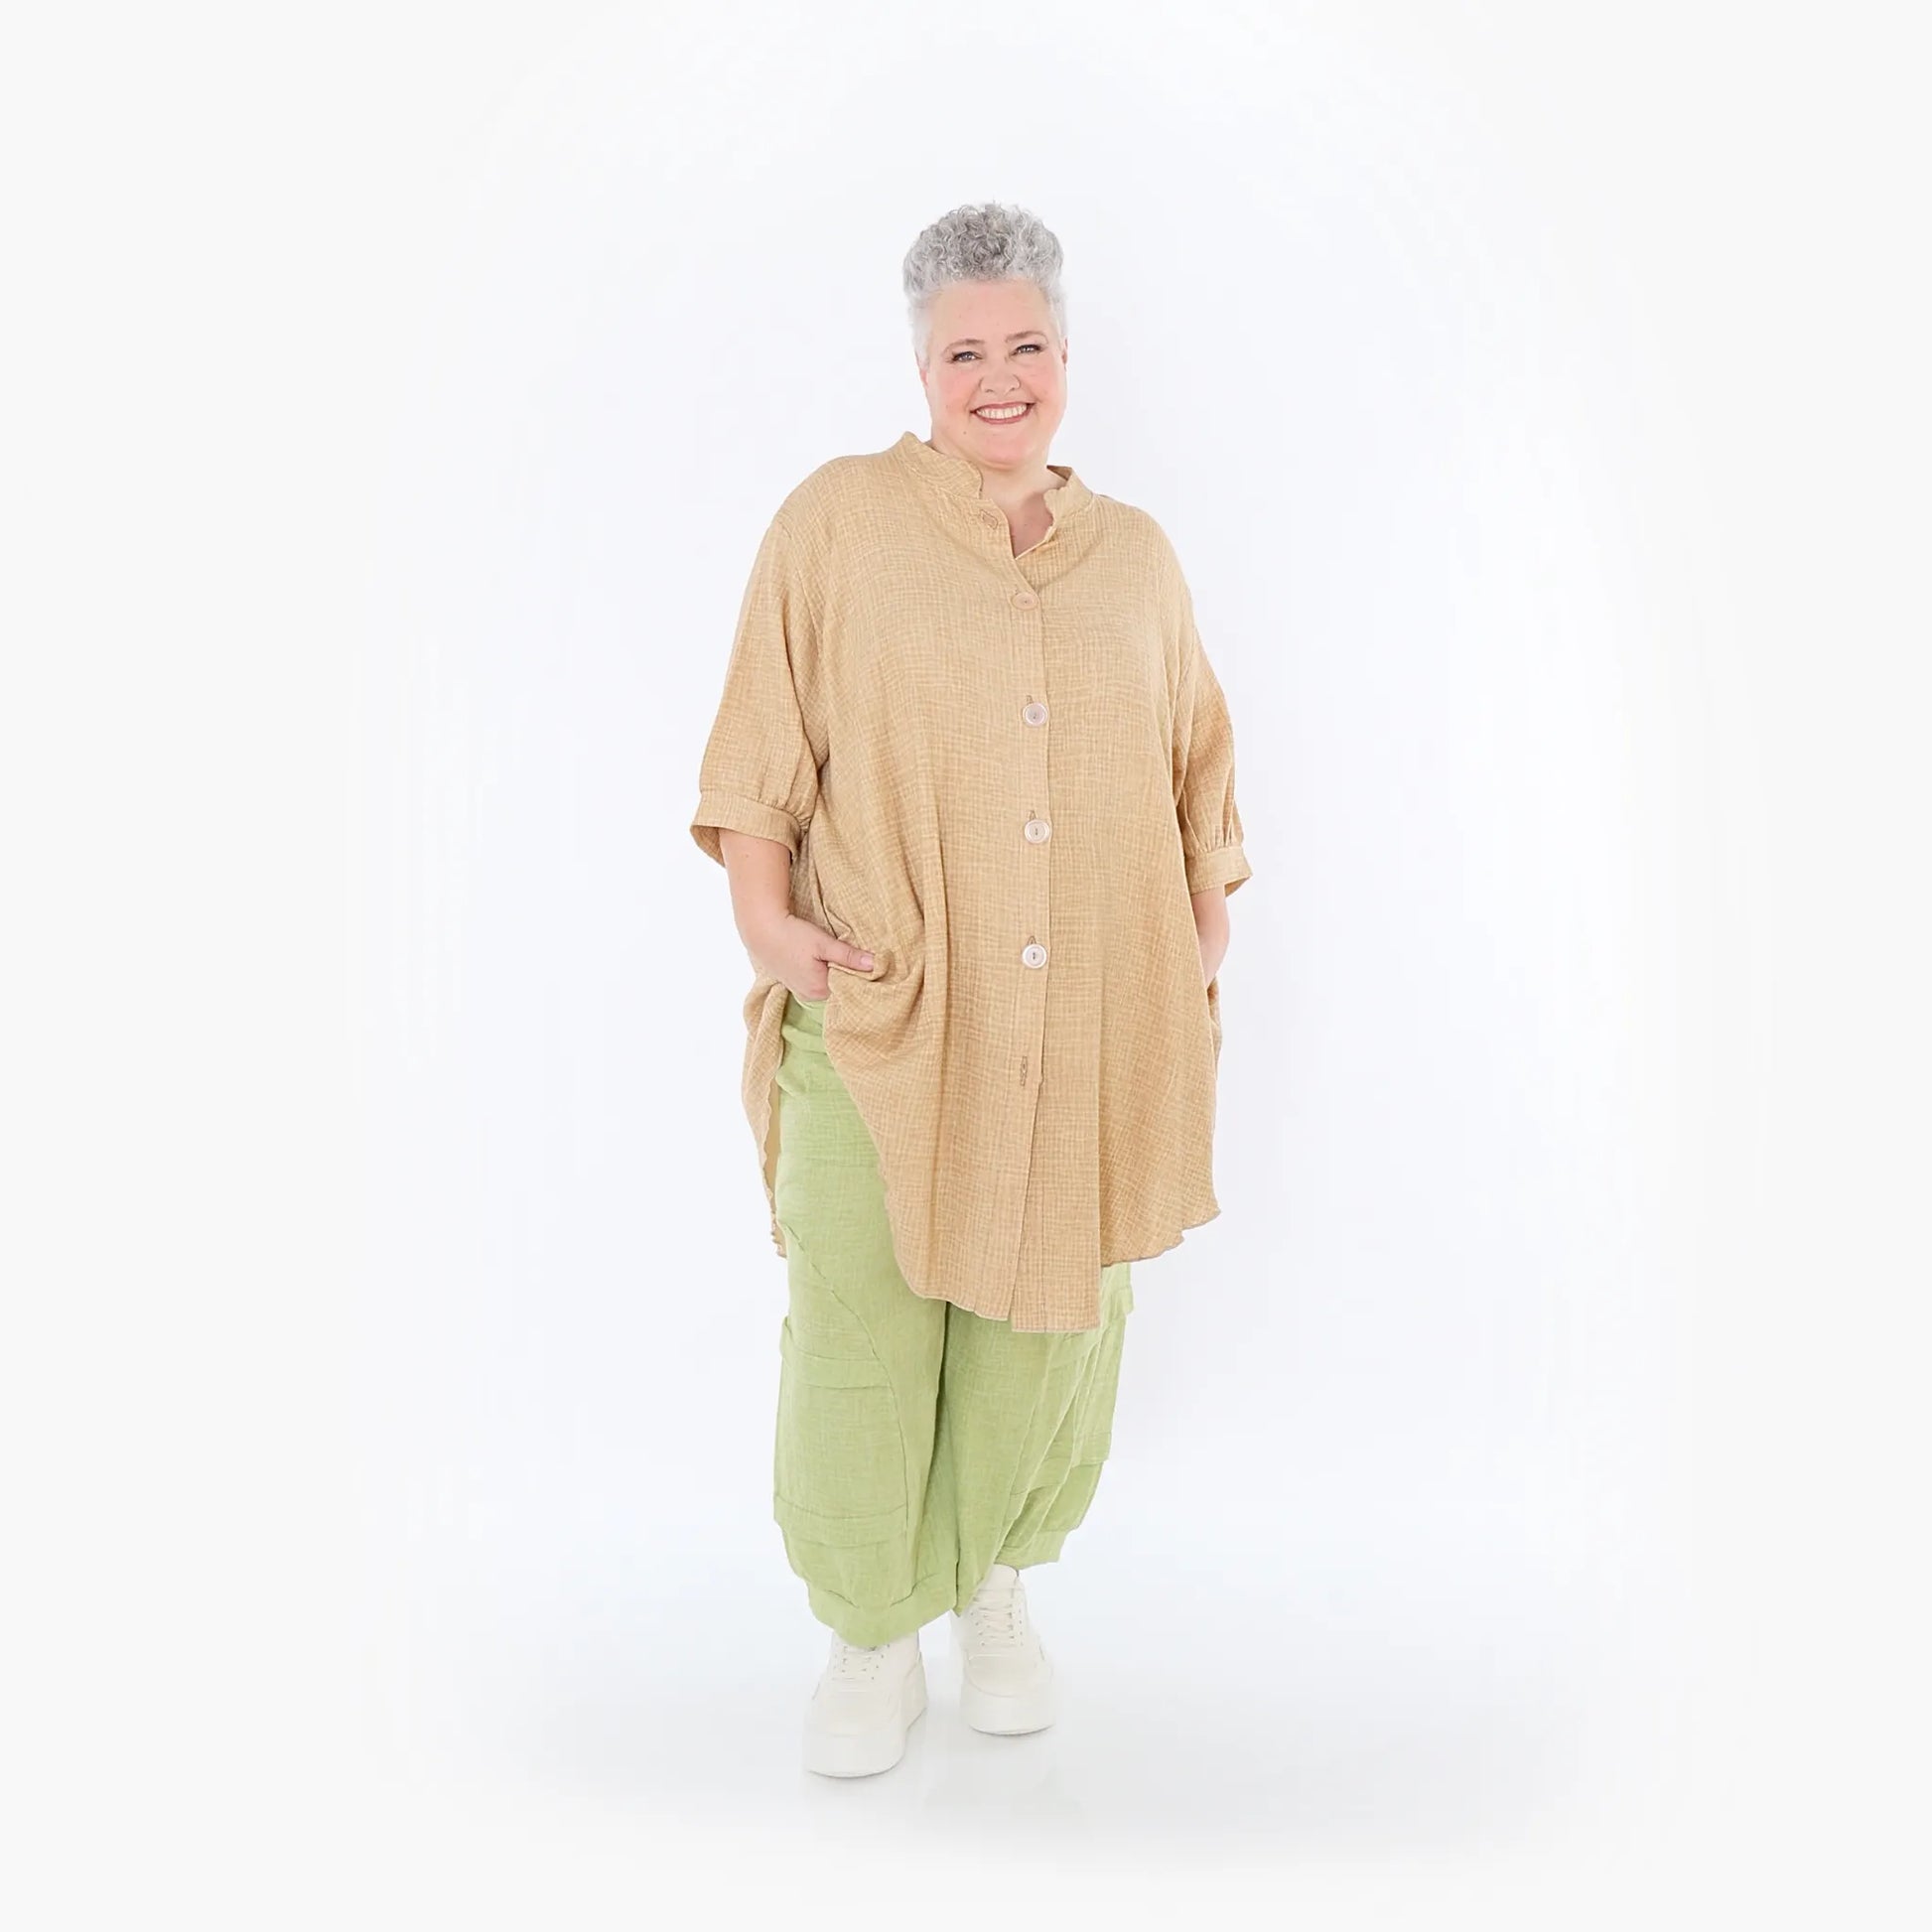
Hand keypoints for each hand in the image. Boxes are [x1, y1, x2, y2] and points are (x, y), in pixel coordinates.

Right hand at [743, 911, 874, 1001]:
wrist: (761, 929)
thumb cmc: (792, 936)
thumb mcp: (824, 944)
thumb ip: (849, 956)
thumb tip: (875, 964)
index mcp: (820, 990)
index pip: (849, 990)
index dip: (860, 977)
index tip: (871, 966)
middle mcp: (810, 995)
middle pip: (838, 988)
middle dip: (848, 974)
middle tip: (859, 957)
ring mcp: (800, 990)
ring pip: (826, 983)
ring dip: (834, 972)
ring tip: (840, 956)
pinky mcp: (793, 981)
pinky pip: (815, 980)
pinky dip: (821, 971)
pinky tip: (822, 959)